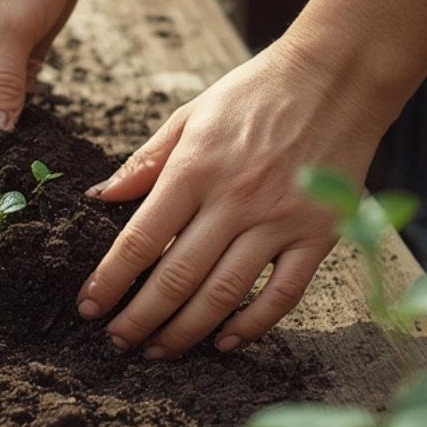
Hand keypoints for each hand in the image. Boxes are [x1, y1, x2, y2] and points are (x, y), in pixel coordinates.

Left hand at [76, 38, 389, 355]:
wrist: (337, 76)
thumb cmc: (255, 93)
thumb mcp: (190, 115)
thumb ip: (146, 161)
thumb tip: (101, 197)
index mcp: (195, 167)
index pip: (141, 239)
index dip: (111, 279)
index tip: (89, 306)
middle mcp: (235, 198)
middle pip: (177, 276)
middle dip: (140, 317)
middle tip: (118, 341)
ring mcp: (279, 219)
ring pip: (224, 293)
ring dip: (185, 330)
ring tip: (158, 350)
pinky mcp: (319, 234)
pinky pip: (282, 294)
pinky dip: (252, 325)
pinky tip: (224, 341)